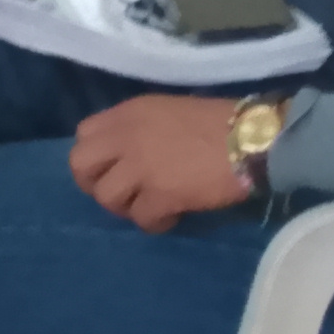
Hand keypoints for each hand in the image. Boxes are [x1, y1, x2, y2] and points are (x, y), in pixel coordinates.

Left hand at [67, 95, 256, 232]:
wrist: (253, 139)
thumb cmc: (220, 121)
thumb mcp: (169, 111)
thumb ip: (141, 129)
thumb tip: (130, 154)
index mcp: (129, 113)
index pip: (83, 134)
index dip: (95, 156)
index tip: (112, 166)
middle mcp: (126, 137)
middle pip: (81, 166)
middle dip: (95, 184)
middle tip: (121, 193)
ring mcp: (140, 168)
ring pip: (107, 198)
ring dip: (126, 207)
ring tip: (149, 206)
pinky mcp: (160, 196)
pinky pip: (141, 219)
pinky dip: (154, 223)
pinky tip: (171, 217)